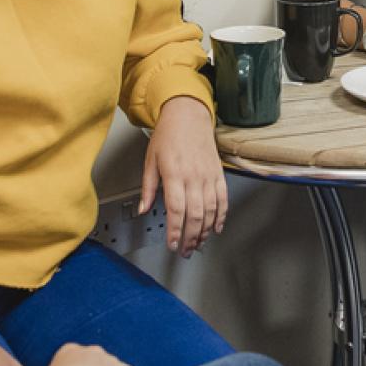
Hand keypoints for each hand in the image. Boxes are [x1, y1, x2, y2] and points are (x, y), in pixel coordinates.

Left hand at [141, 95, 226, 256]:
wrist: (188, 115)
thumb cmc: (168, 135)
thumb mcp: (150, 160)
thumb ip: (148, 188)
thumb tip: (143, 209)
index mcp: (174, 173)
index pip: (176, 209)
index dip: (175, 230)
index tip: (172, 244)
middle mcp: (193, 176)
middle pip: (195, 214)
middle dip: (190, 237)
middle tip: (184, 250)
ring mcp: (208, 175)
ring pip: (210, 210)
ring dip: (204, 231)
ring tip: (197, 243)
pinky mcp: (218, 173)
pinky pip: (222, 199)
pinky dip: (221, 216)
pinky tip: (216, 227)